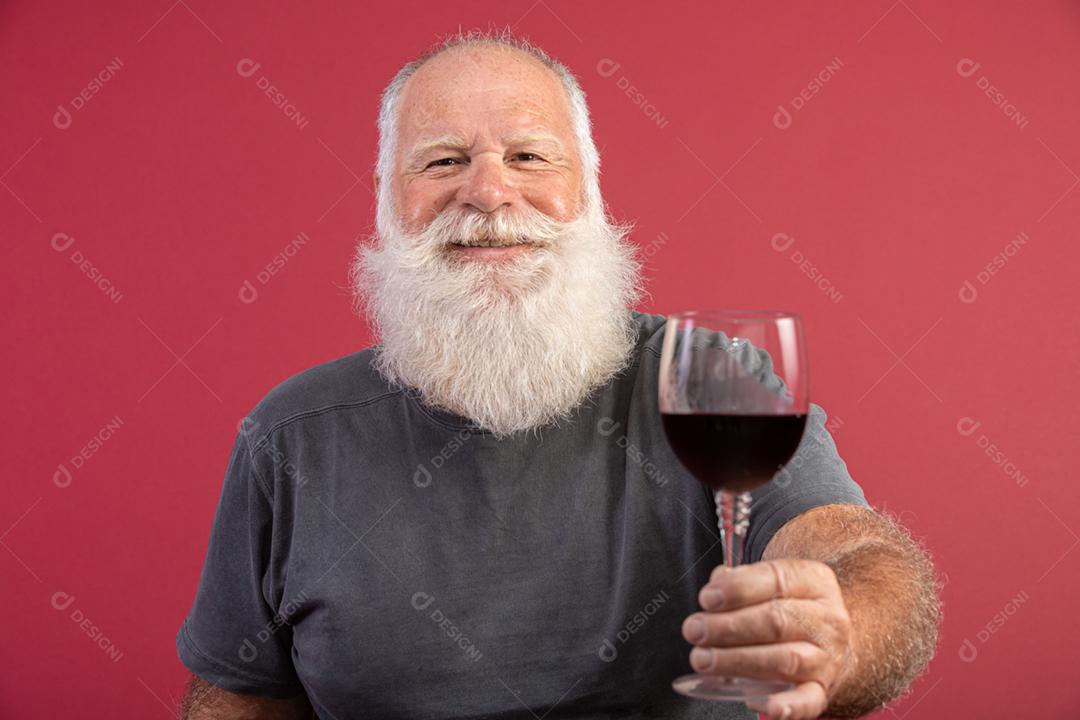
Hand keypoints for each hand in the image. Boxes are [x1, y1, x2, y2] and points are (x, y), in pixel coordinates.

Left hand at [681, 559, 855, 719]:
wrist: (830, 643)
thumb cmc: (789, 608)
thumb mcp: (773, 583)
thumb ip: (742, 580)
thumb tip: (716, 587)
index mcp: (815, 582)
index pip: (777, 579)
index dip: (738, 588)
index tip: (706, 599)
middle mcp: (827, 619)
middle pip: (777, 621)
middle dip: (729, 627)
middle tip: (695, 631)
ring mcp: (828, 657)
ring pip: (785, 659)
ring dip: (738, 661)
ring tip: (703, 659)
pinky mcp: (824, 689)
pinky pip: (809, 700)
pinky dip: (789, 707)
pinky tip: (767, 707)